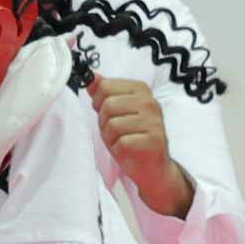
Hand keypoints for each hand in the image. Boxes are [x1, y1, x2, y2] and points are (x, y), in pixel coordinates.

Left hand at [89, 75, 193, 217]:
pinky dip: (119, 149)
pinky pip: (121, 142)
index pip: (105, 86)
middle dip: (104, 121)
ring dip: (110, 136)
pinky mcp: (154, 140)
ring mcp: (154, 121)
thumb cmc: (130, 136)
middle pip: (108, 104)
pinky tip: (129, 150)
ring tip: (122, 140)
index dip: (99, 102)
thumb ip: (103, 93)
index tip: (109, 112)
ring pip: (113, 124)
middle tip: (116, 131)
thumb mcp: (113, 111)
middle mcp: (150, 102)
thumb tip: (91, 77)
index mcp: (141, 89)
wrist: (151, 166)